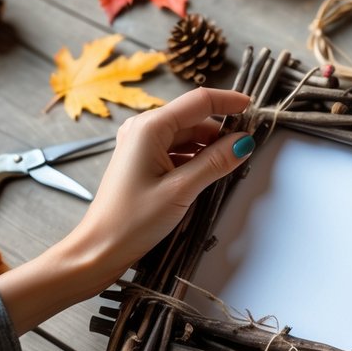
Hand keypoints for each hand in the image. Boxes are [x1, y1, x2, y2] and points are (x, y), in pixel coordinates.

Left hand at [0, 88, 254, 332]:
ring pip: (186, 135)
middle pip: (193, 118)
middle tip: (246, 148)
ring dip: (208, 147)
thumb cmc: (132, 221)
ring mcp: (140, 144)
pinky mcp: (141, 161)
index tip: (252, 107)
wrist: (99, 249)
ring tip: (228, 166)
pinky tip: (207, 174)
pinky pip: (175, 150)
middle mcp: (143, 128)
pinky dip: (194, 158)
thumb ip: (215, 162)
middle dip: (220, 130)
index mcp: (150, 127)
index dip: (228, 101)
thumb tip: (243, 142)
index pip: (199, 102)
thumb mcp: (181, 190)